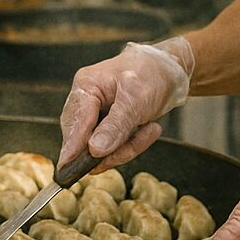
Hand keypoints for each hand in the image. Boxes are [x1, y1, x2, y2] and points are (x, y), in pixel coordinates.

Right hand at [58, 38, 193, 169]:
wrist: (171, 73)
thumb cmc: (152, 75)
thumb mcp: (136, 99)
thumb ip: (116, 125)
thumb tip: (94, 150)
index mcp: (86, 87)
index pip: (76, 121)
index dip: (72, 146)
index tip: (68, 167)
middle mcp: (86, 103)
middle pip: (85, 141)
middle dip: (114, 148)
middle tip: (137, 138)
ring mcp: (96, 118)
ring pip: (101, 150)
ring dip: (128, 146)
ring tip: (150, 128)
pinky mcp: (107, 130)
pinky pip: (114, 150)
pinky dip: (133, 145)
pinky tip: (148, 128)